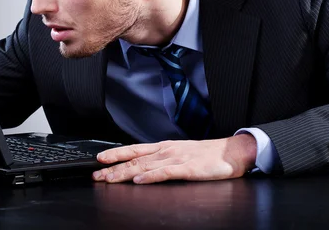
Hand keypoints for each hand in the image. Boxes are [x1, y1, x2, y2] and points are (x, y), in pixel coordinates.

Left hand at [92, 134, 256, 183]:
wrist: (232, 152)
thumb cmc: (207, 155)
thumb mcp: (180, 153)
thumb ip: (163, 159)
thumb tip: (144, 167)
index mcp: (164, 147)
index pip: (134, 150)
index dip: (115, 154)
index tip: (99, 160)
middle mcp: (167, 151)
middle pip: (135, 159)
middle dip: (113, 167)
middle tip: (97, 175)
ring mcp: (177, 159)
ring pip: (145, 166)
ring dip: (125, 172)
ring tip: (110, 178)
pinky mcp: (188, 169)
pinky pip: (166, 173)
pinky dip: (151, 177)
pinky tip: (139, 181)